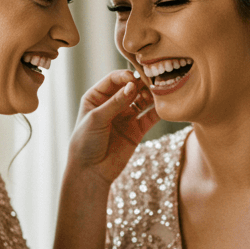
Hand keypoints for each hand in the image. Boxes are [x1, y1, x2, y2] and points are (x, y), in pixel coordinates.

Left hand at [67, 69, 158, 185]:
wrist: (91, 171)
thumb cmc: (86, 142)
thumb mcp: (97, 118)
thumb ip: (115, 102)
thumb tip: (133, 85)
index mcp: (97, 96)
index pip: (114, 79)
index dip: (125, 77)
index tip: (133, 80)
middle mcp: (113, 104)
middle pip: (131, 87)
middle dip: (141, 83)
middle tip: (152, 82)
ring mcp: (126, 116)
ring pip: (142, 100)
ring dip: (150, 95)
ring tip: (158, 93)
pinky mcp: (137, 130)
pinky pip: (150, 117)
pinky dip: (158, 111)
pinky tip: (164, 106)